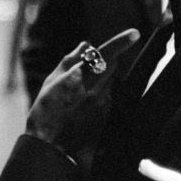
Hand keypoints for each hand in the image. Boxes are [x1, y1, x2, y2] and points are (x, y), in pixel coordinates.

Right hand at [26, 29, 138, 157]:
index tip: (134, 33)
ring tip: (79, 93)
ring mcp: (102, 104)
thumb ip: (70, 60)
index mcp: (78, 79)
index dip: (120, 42)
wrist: (51, 146)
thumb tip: (87, 44)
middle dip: (104, 60)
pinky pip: (107, 96)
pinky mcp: (106, 115)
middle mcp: (94, 90)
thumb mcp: (51, 82)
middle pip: (111, 65)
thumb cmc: (45, 112)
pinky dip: (99, 94)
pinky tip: (83, 105)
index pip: (102, 54)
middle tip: (86, 67)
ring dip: (100, 78)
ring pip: (109, 81)